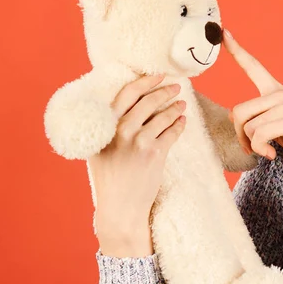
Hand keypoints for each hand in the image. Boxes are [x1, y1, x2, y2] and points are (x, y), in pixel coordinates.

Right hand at [87, 74, 186, 255]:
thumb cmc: (109, 178)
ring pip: (163, 115)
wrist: (119, 207)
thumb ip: (109, 127)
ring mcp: (138, 142)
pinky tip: (183, 121)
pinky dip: (179, 125)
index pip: (126, 94)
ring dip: (176, 107)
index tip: (157, 75)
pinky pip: (172, 133)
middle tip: (176, 87)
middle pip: (147, 101)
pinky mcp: (155, 154)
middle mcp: (120, 131)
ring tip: (182, 104)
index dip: (144, 81)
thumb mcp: (99, 149)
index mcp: (104, 126)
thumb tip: (129, 105)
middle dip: (165, 91)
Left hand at [222, 29, 282, 181]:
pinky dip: (261, 149)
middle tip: (250, 150)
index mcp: (279, 92)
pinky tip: (272, 155)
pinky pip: (259, 134)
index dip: (236, 50)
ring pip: (248, 125)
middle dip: (240, 135)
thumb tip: (232, 116)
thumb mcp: (280, 129)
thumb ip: (260, 119)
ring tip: (267, 152)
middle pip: (239, 111)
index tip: (223, 33)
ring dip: (252, 145)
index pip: (254, 67)